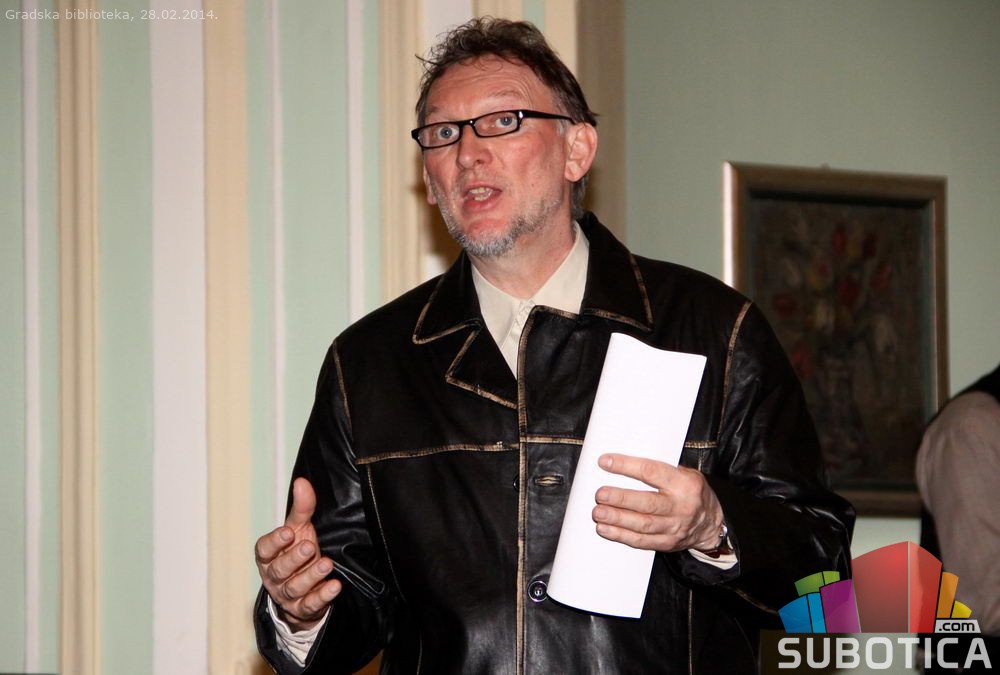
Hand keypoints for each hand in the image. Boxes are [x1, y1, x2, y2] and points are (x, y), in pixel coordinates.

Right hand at [255, 477, 341, 631]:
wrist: (305, 588)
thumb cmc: (298, 551)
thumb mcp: (300, 528)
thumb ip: (302, 508)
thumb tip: (302, 482)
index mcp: (269, 556)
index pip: (264, 550)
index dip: (274, 542)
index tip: (288, 532)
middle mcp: (274, 576)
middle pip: (279, 569)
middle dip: (293, 559)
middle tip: (308, 546)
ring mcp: (288, 595)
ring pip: (295, 588)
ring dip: (311, 576)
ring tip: (327, 564)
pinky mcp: (303, 608)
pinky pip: (311, 605)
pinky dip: (323, 596)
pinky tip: (335, 586)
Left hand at [591, 453, 723, 552]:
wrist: (711, 523)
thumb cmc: (692, 493)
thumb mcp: (686, 474)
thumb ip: (660, 469)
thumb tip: (623, 463)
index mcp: (684, 484)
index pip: (651, 472)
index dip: (627, 466)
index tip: (606, 462)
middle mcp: (680, 506)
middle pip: (646, 503)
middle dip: (620, 498)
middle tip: (601, 494)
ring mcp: (674, 527)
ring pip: (642, 524)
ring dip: (617, 518)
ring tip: (598, 512)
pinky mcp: (667, 543)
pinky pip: (641, 541)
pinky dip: (621, 535)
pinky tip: (605, 529)